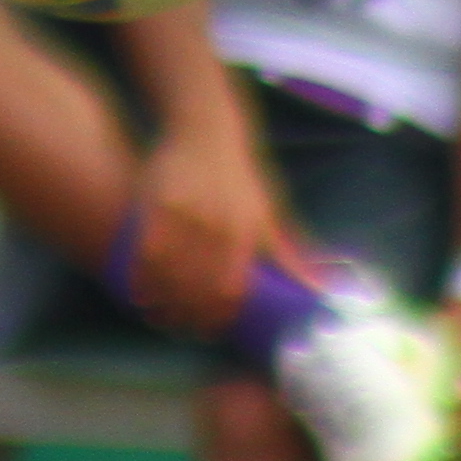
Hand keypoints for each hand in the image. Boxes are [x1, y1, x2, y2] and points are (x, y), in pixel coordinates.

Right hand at [119, 132, 283, 337]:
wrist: (209, 130)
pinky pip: (145, 252)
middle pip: (196, 288)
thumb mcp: (270, 212)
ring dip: (161, 303)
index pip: (230, 289)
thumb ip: (291, 253)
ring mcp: (184, 216)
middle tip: (181, 329)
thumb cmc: (242, 176)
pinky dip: (141, 278)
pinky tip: (139, 293)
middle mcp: (215, 227)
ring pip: (168, 274)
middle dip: (186, 316)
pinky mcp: (158, 205)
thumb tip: (320, 286)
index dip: (217, 316)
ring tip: (159, 317)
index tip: (209, 330)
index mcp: (245, 233)